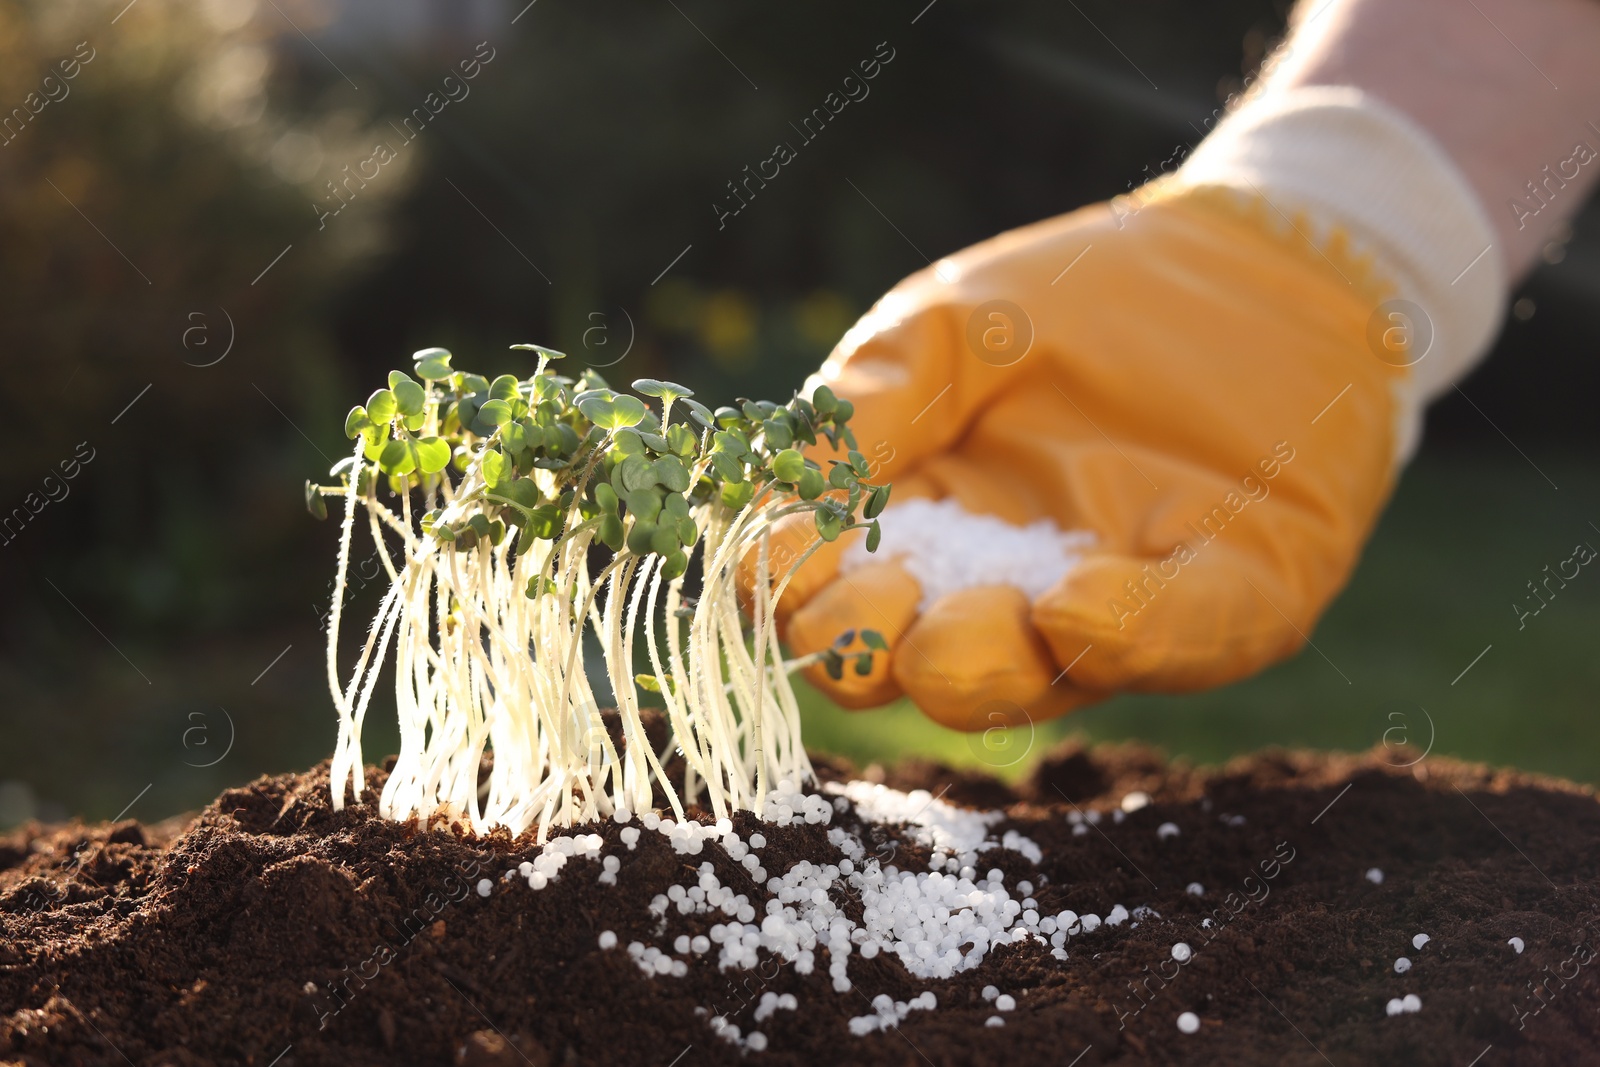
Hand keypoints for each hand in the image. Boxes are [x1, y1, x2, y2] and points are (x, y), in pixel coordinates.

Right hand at [763, 182, 1408, 729]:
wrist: (1254, 253)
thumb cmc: (1082, 292)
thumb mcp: (950, 324)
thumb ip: (867, 401)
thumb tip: (775, 495)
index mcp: (922, 527)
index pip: (827, 598)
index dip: (787, 594)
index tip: (782, 555)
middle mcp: (1006, 590)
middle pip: (912, 670)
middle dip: (875, 654)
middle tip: (885, 595)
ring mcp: (1119, 605)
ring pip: (1033, 685)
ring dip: (984, 666)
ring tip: (979, 611)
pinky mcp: (1238, 596)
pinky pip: (1188, 641)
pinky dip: (1129, 635)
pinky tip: (1073, 603)